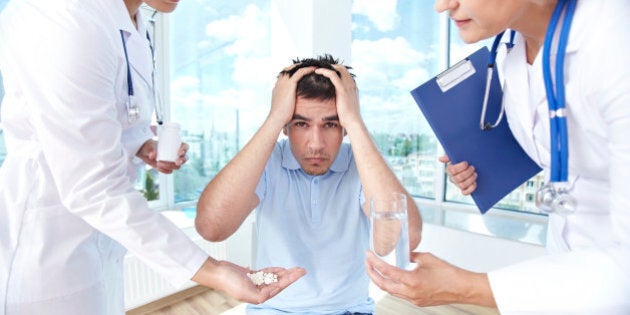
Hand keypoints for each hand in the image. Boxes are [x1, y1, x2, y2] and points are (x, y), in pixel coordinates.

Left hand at [136, 139, 188, 173]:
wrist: (145, 153)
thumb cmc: (150, 146)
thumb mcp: (150, 146)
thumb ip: (151, 150)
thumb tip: (153, 155)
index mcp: (177, 145)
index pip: (185, 147)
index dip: (185, 149)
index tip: (179, 152)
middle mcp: (177, 154)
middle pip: (185, 158)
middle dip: (182, 161)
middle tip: (176, 162)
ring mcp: (173, 162)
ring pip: (177, 166)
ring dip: (170, 166)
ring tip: (159, 163)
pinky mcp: (169, 168)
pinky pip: (170, 171)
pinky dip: (165, 170)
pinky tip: (158, 167)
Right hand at [192, 258, 306, 303]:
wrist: (218, 272)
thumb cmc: (228, 282)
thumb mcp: (246, 291)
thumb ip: (260, 295)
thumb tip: (273, 292)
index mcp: (259, 296)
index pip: (279, 287)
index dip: (290, 280)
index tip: (299, 274)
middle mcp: (258, 290)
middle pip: (279, 282)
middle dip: (291, 276)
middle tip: (302, 270)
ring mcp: (255, 283)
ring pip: (274, 278)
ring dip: (284, 273)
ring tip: (294, 268)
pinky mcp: (252, 276)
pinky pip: (266, 273)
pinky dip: (274, 271)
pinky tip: (281, 269)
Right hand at [269, 64, 315, 124]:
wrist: (277, 117)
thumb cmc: (280, 115)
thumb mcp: (281, 106)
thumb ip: (284, 101)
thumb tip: (287, 103)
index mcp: (277, 86)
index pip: (284, 74)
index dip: (292, 71)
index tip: (300, 70)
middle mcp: (280, 81)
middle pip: (289, 68)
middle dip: (298, 65)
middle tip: (308, 65)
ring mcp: (284, 81)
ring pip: (295, 68)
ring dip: (304, 65)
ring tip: (313, 65)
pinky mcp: (290, 84)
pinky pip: (300, 72)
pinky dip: (308, 69)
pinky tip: (315, 69)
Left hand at [314, 65, 360, 127]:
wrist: (353, 122)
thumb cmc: (348, 117)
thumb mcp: (346, 106)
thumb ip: (342, 100)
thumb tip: (335, 102)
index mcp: (353, 87)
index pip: (345, 73)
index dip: (336, 70)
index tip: (326, 71)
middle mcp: (352, 84)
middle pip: (342, 68)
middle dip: (332, 66)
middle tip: (321, 67)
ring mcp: (348, 86)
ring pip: (338, 69)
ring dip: (327, 67)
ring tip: (318, 68)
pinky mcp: (342, 90)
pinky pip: (333, 75)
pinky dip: (325, 71)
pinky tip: (318, 72)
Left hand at [365, 251, 493, 306]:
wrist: (463, 288)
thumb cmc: (450, 274)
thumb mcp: (427, 258)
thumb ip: (412, 255)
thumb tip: (405, 253)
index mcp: (412, 281)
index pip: (386, 271)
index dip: (374, 262)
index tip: (368, 255)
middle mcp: (410, 292)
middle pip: (383, 284)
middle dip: (372, 273)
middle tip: (367, 263)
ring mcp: (413, 299)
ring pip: (390, 291)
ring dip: (381, 281)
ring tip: (376, 270)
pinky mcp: (418, 302)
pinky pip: (400, 294)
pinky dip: (392, 286)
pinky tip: (392, 278)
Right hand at [439, 155, 476, 194]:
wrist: (473, 166)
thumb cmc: (464, 160)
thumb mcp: (457, 156)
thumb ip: (449, 156)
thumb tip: (440, 159)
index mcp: (449, 170)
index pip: (452, 170)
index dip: (460, 167)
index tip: (466, 163)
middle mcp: (452, 178)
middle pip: (458, 178)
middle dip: (467, 172)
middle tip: (473, 168)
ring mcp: (458, 185)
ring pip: (462, 185)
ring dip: (470, 179)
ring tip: (475, 174)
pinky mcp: (464, 190)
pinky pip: (465, 193)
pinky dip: (471, 188)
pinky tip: (475, 183)